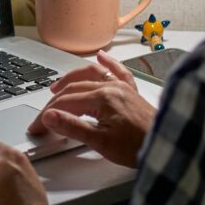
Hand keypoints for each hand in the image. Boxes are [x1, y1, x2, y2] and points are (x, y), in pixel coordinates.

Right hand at [28, 51, 155, 167]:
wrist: (168, 147)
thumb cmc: (138, 147)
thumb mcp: (101, 142)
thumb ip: (72, 127)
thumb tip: (49, 116)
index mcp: (103, 98)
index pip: (65, 103)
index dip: (47, 116)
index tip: (36, 128)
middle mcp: (112, 87)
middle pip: (73, 89)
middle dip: (53, 103)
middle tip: (42, 118)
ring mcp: (122, 87)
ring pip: (91, 74)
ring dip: (72, 78)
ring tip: (56, 87)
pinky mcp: (131, 91)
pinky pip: (118, 71)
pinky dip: (107, 63)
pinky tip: (101, 56)